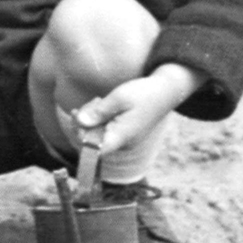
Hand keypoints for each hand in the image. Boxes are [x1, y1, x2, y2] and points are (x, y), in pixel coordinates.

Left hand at [73, 64, 202, 155]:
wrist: (165, 92)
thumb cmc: (144, 94)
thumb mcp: (118, 98)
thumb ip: (98, 112)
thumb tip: (79, 122)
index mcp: (122, 137)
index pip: (94, 150)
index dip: (80, 136)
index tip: (77, 116)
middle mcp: (123, 143)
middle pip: (92, 141)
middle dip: (84, 123)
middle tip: (92, 102)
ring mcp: (124, 139)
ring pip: (97, 134)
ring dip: (92, 119)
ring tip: (98, 101)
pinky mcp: (124, 133)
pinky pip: (105, 130)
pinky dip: (99, 119)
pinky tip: (102, 105)